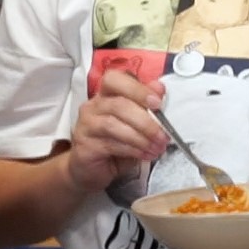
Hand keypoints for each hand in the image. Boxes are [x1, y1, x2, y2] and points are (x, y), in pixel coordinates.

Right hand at [66, 70, 166, 193]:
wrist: (93, 169)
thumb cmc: (118, 141)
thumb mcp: (137, 123)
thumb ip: (147, 105)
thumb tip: (159, 88)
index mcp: (107, 94)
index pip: (115, 79)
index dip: (137, 89)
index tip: (158, 102)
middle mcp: (93, 106)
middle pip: (118, 104)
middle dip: (146, 120)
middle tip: (164, 134)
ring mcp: (86, 125)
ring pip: (114, 125)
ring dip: (141, 137)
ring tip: (157, 147)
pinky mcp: (84, 145)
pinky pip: (111, 144)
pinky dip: (133, 149)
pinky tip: (146, 154)